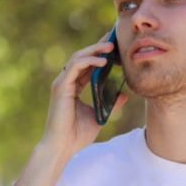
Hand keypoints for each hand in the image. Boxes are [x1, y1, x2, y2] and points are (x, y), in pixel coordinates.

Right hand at [41, 33, 127, 158]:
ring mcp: (62, 83)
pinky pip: (75, 66)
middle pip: (83, 57)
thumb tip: (125, 94)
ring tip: (111, 46)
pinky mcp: (60, 86)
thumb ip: (111, 104)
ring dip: (95, 50)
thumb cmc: (77, 135)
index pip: (87, 65)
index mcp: (74, 87)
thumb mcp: (100, 116)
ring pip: (78, 57)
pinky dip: (89, 61)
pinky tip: (103, 61)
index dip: (100, 55)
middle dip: (98, 46)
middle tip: (114, 38)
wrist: (62, 147)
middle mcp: (66, 82)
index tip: (115, 47)